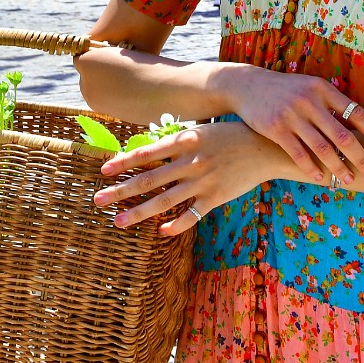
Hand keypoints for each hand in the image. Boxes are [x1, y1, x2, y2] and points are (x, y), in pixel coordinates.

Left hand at [93, 121, 279, 236]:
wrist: (265, 148)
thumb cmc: (229, 136)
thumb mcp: (201, 130)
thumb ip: (176, 141)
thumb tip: (148, 147)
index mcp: (185, 141)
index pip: (147, 152)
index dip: (124, 161)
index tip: (104, 170)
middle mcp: (190, 162)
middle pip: (149, 179)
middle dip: (121, 191)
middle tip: (98, 200)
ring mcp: (203, 181)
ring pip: (164, 201)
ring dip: (138, 212)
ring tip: (118, 221)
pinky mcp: (216, 197)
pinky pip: (191, 215)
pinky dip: (176, 224)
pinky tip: (160, 232)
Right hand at [222, 64, 363, 185]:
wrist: (248, 85)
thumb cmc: (286, 90)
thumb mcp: (309, 87)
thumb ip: (331, 102)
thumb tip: (358, 126)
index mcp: (323, 89)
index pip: (355, 112)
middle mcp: (310, 101)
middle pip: (343, 135)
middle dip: (361, 157)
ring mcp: (292, 115)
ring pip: (323, 148)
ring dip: (339, 167)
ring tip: (350, 180)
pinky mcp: (276, 129)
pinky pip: (298, 154)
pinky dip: (311, 168)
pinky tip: (320, 178)